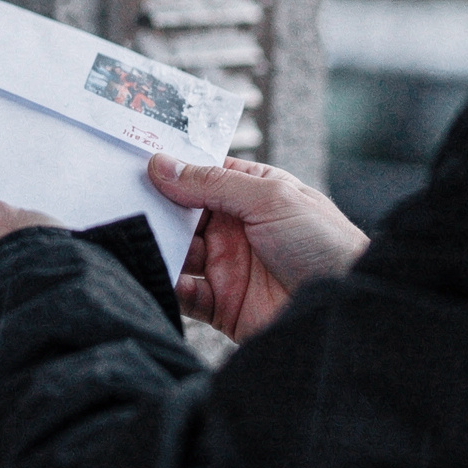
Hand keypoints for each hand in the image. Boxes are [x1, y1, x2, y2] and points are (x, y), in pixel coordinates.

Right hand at [149, 154, 366, 340]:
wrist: (346, 305)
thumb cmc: (326, 243)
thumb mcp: (270, 198)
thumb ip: (213, 183)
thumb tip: (162, 164)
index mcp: (250, 193)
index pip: (200, 175)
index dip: (169, 169)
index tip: (133, 162)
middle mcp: (235, 227)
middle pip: (180, 214)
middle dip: (155, 208)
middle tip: (122, 201)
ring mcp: (226, 266)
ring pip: (176, 252)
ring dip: (156, 246)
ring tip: (134, 237)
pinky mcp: (221, 304)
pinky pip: (183, 293)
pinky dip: (166, 285)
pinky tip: (158, 276)